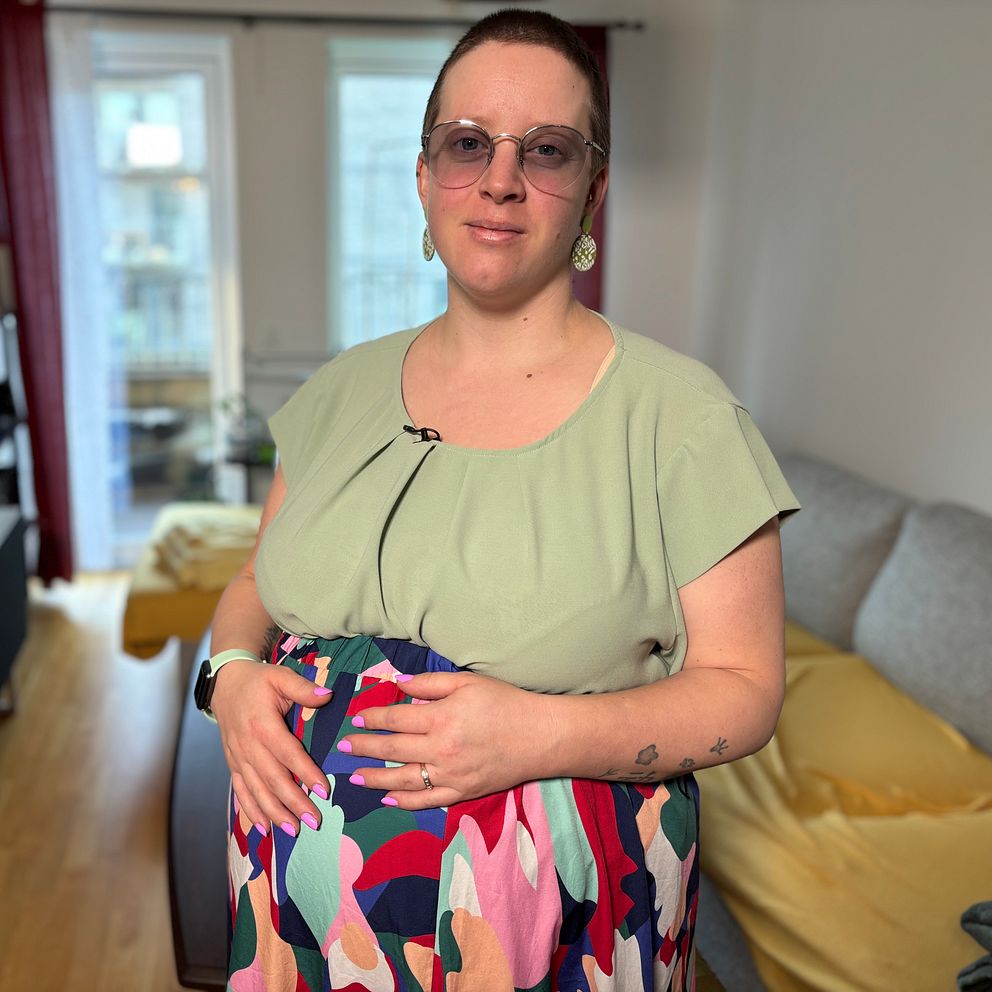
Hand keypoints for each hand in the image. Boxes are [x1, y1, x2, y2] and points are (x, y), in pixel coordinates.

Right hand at [211, 659, 333, 835]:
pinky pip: (241, 792)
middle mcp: (248, 746)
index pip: (288, 754)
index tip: (324, 791)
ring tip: (293, 831)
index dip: (306, 773)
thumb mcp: (280, 676)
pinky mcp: (232, 764)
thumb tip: (328, 696)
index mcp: (263, 725)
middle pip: (273, 779)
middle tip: (314, 821)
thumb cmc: (258, 681)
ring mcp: (238, 758)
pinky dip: (252, 811)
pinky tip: (265, 829)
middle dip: (294, 803)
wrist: (224, 684)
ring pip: (257, 791)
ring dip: (275, 813)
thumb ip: (303, 688)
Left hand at [338, 672, 554, 808]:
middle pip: (392, 749)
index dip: (373, 718)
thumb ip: (431, 683)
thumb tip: (400, 683)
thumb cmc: (506, 702)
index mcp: (441, 717)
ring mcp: (450, 774)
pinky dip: (404, 802)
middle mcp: (441, 748)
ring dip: (375, 778)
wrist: (541, 736)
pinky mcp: (462, 792)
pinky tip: (387, 799)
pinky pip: (427, 800)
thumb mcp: (468, 682)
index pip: (396, 718)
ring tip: (354, 777)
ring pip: (403, 779)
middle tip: (342, 748)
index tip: (357, 719)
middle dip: (363, 747)